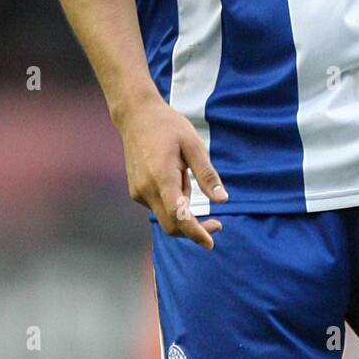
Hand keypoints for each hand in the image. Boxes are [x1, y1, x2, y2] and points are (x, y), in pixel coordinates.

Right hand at [115, 93, 227, 246]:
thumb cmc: (168, 126)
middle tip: (217, 224)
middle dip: (194, 230)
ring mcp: (138, 192)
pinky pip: (158, 206)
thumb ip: (206, 174)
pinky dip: (172, 202)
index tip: (210, 242)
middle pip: (171, 224)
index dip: (195, 233)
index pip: (179, 216)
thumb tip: (223, 200)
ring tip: (185, 173)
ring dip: (183, 209)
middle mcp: (146, 189)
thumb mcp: (193, 144)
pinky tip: (174, 175)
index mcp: (162, 177)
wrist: (136, 116)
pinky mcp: (135, 192)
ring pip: (165, 215)